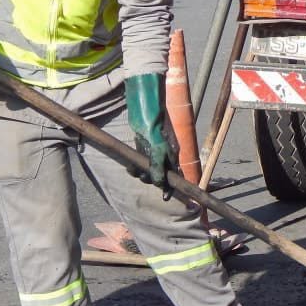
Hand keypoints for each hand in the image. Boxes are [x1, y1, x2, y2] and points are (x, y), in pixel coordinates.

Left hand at [125, 73, 178, 188]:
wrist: (144, 107)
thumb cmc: (154, 125)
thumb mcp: (157, 148)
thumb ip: (159, 167)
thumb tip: (160, 184)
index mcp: (173, 155)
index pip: (175, 176)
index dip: (171, 187)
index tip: (166, 198)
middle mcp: (165, 154)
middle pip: (161, 174)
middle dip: (152, 179)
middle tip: (143, 177)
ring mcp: (153, 150)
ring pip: (148, 169)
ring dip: (141, 173)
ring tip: (133, 171)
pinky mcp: (143, 146)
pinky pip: (140, 161)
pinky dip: (134, 166)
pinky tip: (130, 167)